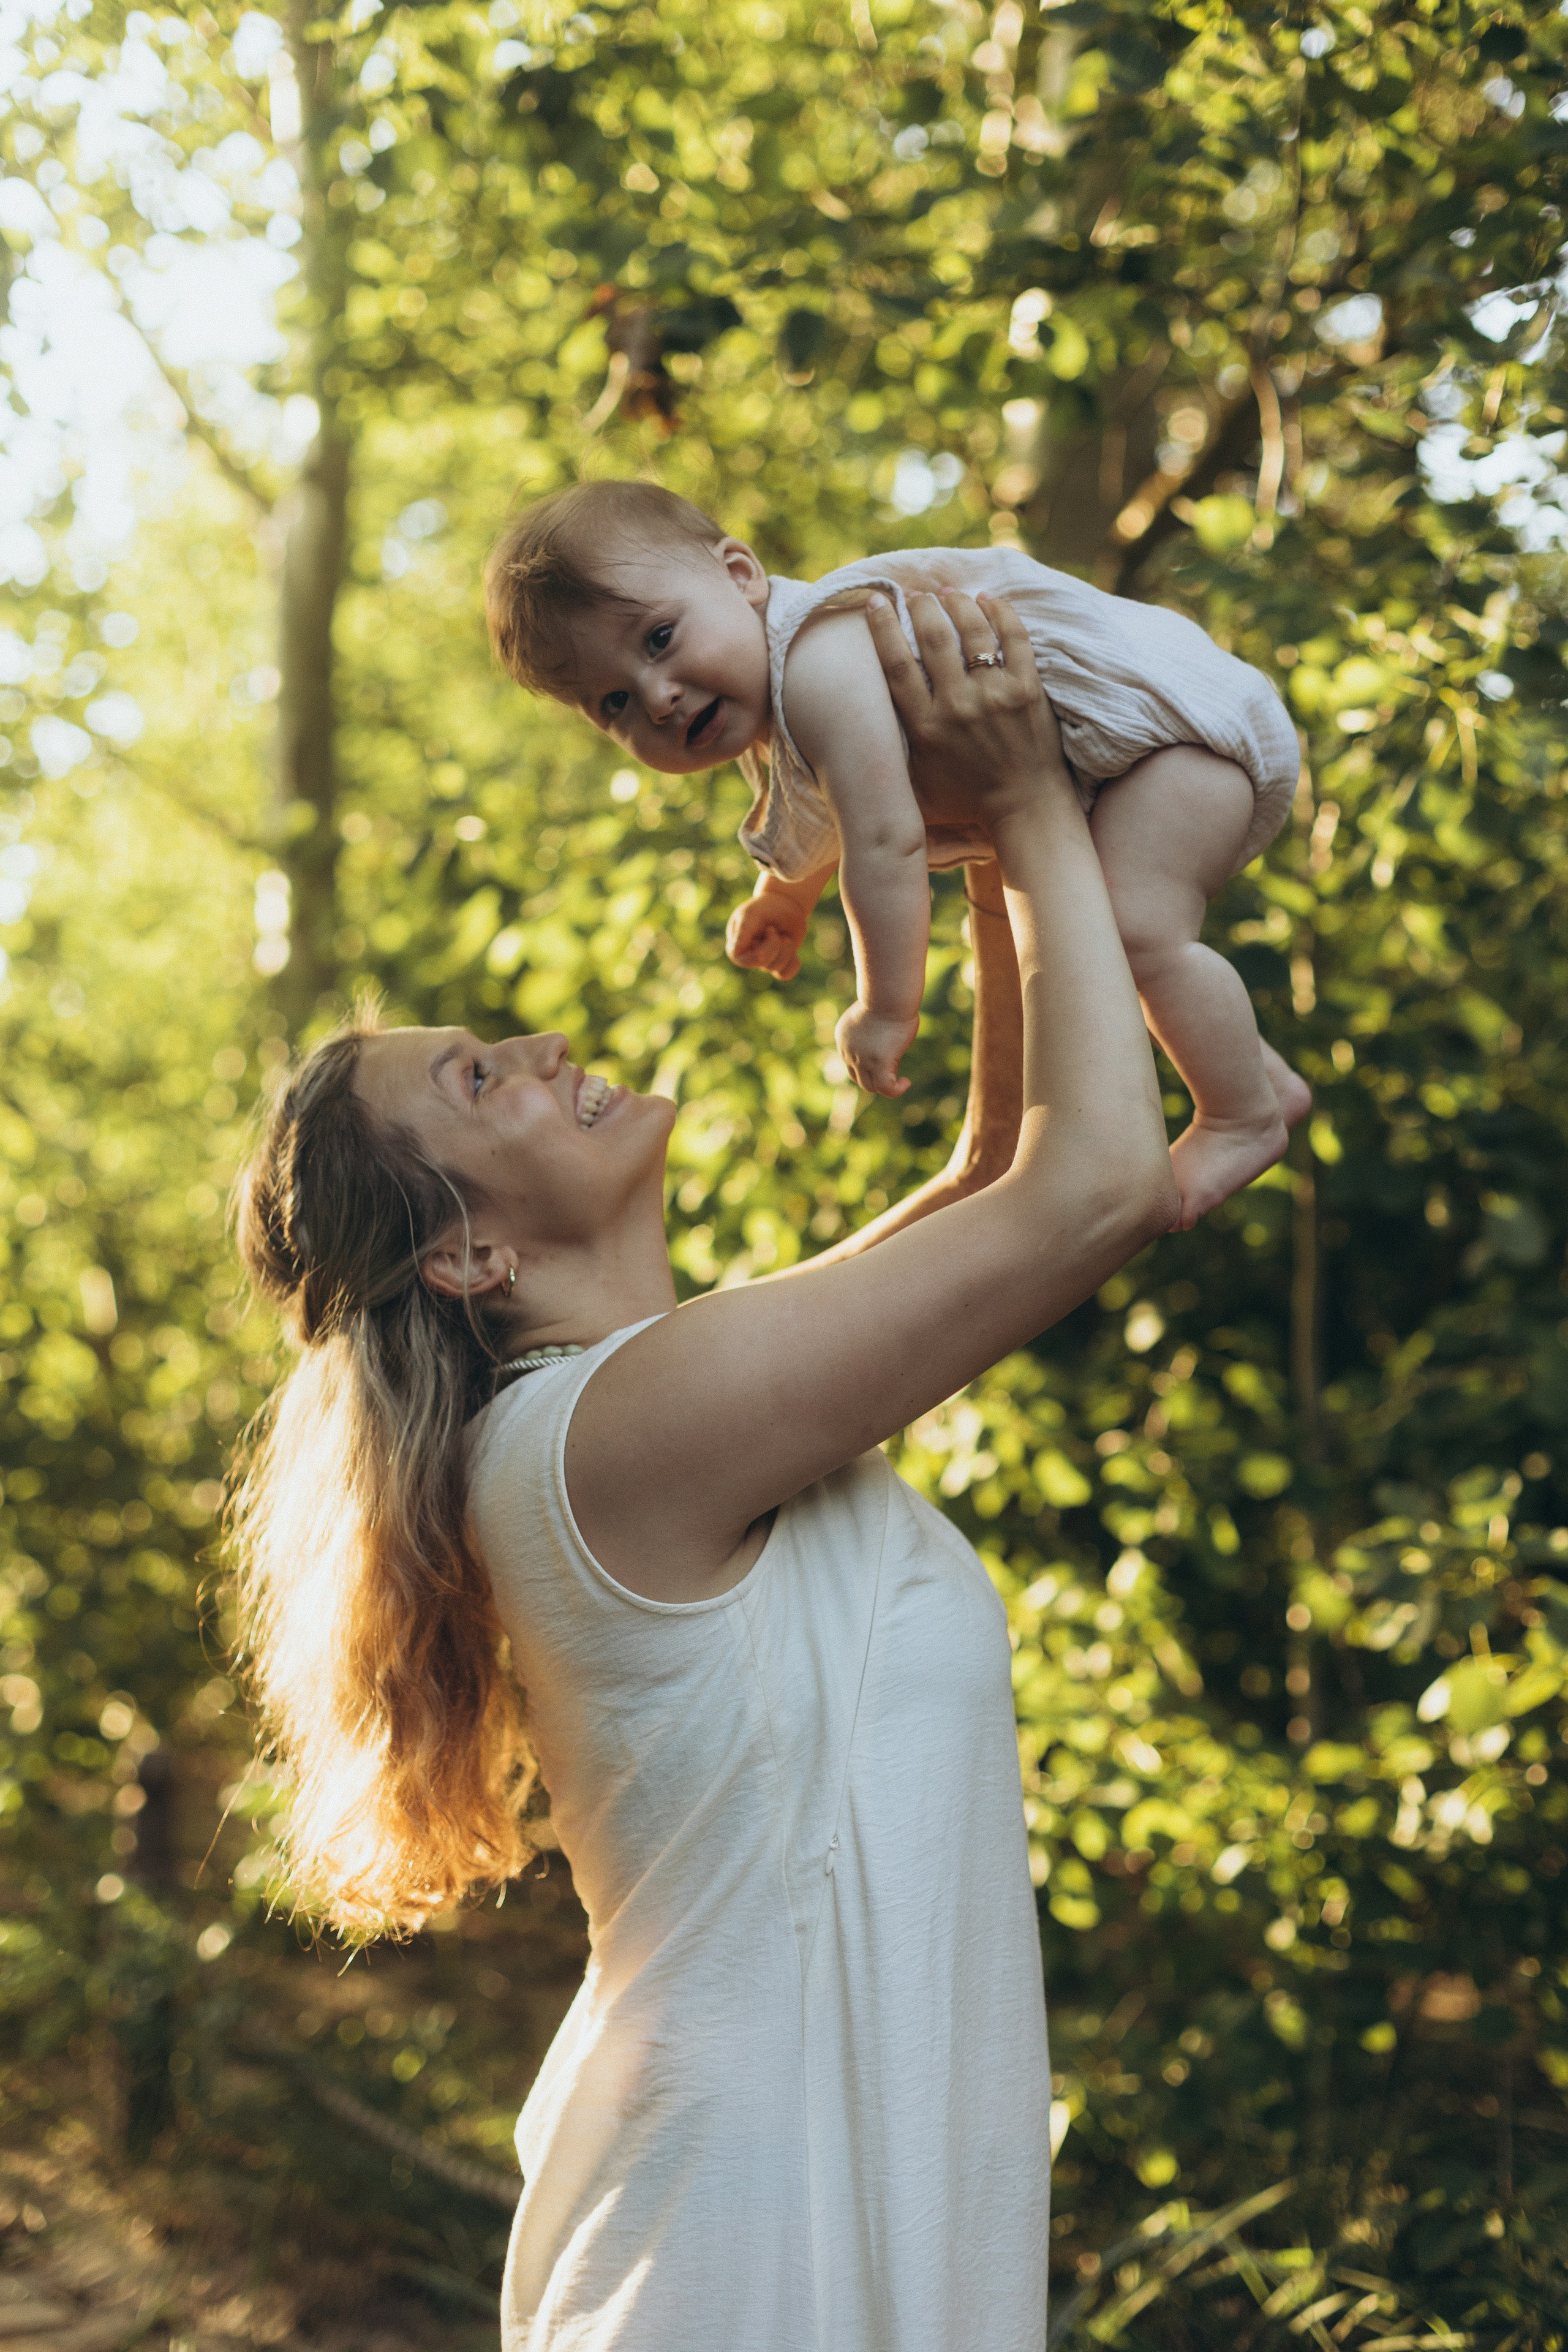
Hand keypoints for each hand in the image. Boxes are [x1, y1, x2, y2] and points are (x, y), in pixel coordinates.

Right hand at [726, 893, 804, 981]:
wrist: (784, 904)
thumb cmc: (763, 907)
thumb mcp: (752, 914)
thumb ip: (743, 931)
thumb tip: (735, 951)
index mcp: (736, 947)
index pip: (745, 961)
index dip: (761, 947)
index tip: (769, 929)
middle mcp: (748, 957)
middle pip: (764, 963)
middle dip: (775, 944)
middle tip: (774, 929)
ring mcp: (764, 962)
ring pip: (777, 968)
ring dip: (786, 948)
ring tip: (782, 934)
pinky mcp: (779, 964)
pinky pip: (786, 975)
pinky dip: (793, 962)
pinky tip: (791, 948)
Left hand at [836, 1001, 918, 1097]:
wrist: (887, 995)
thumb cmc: (886, 997)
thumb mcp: (874, 1013)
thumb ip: (873, 1027)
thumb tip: (884, 1034)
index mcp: (843, 1037)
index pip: (851, 1061)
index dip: (867, 1065)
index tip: (886, 1058)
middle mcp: (847, 1051)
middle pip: (857, 1076)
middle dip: (874, 1077)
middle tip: (894, 1070)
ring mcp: (860, 1059)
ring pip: (869, 1085)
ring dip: (885, 1086)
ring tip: (901, 1081)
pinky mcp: (877, 1064)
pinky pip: (885, 1088)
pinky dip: (895, 1090)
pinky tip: (905, 1083)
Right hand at [862, 588, 1068, 834]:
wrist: (1025, 810)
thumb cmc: (967, 800)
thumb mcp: (919, 783)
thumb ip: (897, 749)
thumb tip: (866, 724)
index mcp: (926, 727)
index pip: (897, 664)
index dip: (883, 626)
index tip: (876, 601)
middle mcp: (958, 706)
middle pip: (933, 637)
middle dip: (922, 606)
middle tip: (917, 594)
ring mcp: (995, 695)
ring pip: (972, 630)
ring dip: (958, 603)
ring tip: (949, 593)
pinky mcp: (1028, 690)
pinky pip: (1014, 637)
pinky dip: (1000, 612)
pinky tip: (988, 599)